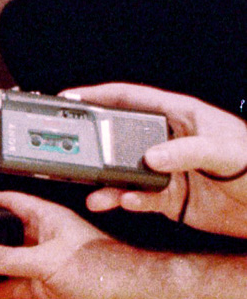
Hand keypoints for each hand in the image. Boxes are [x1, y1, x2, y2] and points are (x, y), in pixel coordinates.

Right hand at [0, 191, 152, 298]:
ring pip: (14, 262)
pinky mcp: (52, 285)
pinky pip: (21, 285)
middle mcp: (49, 239)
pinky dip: (6, 288)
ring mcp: (50, 263)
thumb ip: (9, 258)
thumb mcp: (46, 260)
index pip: (17, 202)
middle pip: (12, 234)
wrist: (129, 298)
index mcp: (51, 220)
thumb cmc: (104, 268)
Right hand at [66, 84, 246, 238]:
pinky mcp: (170, 198)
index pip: (134, 99)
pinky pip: (139, 198)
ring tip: (97, 195)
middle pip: (120, 138)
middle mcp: (170, 142)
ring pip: (125, 173)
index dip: (100, 95)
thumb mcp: (228, 153)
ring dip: (107, 184)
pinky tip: (125, 203)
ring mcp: (168, 170)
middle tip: (75, 157)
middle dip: (95, 148)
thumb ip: (189, 151)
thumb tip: (152, 157)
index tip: (70, 98)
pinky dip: (127, 202)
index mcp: (183, 117)